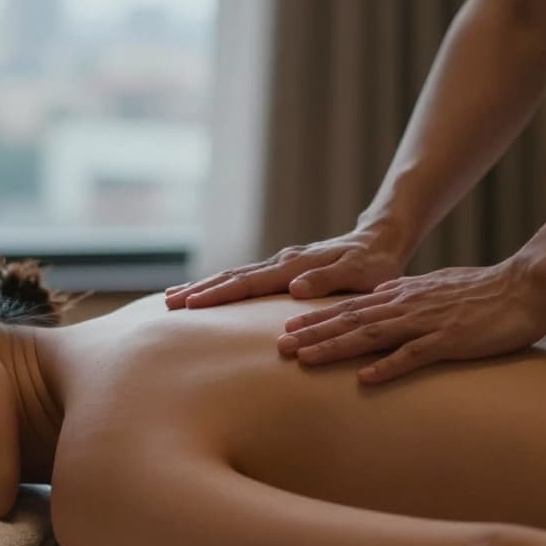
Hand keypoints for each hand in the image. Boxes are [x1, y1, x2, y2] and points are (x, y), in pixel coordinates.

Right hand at [165, 225, 409, 308]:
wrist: (379, 240)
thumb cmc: (375, 264)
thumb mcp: (361, 276)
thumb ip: (328, 281)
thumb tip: (294, 288)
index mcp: (295, 266)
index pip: (249, 283)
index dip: (220, 295)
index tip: (192, 306)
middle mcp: (281, 262)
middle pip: (232, 277)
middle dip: (199, 290)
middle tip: (166, 304)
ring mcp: (278, 264)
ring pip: (233, 275)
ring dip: (203, 287)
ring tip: (171, 298)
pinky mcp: (280, 269)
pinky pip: (244, 278)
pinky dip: (220, 285)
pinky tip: (204, 293)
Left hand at [276, 257, 545, 382]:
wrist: (525, 286)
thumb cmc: (484, 292)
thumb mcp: (436, 288)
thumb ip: (407, 296)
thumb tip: (384, 302)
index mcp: (404, 295)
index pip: (352, 307)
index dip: (318, 317)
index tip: (288, 326)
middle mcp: (407, 305)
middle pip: (350, 320)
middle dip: (313, 333)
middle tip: (279, 346)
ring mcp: (427, 322)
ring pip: (371, 335)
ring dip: (335, 347)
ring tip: (304, 359)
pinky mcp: (449, 340)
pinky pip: (413, 355)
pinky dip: (387, 366)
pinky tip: (364, 378)